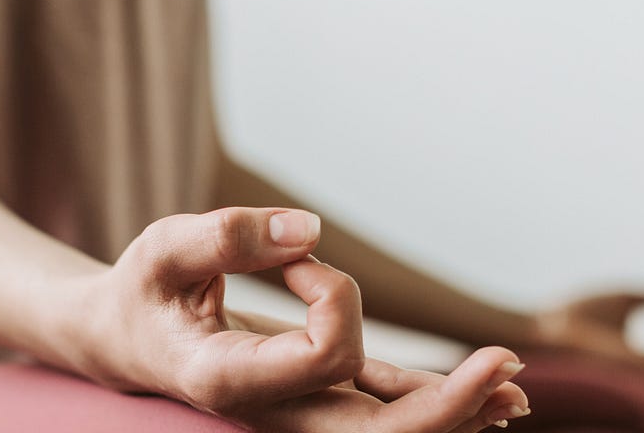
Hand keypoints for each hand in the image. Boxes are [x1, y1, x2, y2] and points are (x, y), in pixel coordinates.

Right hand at [77, 207, 531, 430]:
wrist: (124, 341)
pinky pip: (387, 411)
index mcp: (232, 380)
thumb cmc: (142, 292)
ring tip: (519, 393)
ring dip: (456, 414)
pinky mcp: (322, 397)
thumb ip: (225, 236)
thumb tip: (306, 229)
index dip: (332, 293)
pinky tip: (495, 399)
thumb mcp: (164, 250)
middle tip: (507, 365)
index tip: (297, 254)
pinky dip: (437, 403)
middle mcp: (275, 411)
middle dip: (445, 409)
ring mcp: (302, 412)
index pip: (322, 356)